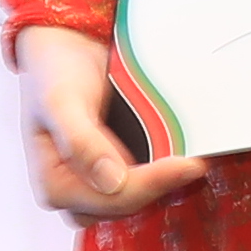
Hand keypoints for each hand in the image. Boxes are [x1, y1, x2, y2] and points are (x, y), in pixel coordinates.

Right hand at [19, 27, 210, 219]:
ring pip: (140, 198)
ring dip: (166, 181)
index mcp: (55, 184)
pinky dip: (163, 171)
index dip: (153, 184)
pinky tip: (178, 153)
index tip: (186, 164)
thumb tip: (109, 181)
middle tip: (196, 160)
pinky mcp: (115, 172)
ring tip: (192, 157)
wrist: (66, 47)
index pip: (113, 198)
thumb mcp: (60, 101)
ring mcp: (97, 184)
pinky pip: (145, 183)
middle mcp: (75, 192)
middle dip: (163, 183)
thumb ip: (80, 142)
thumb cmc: (54, 73)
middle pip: (130, 204)